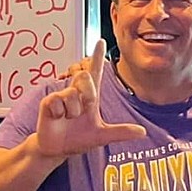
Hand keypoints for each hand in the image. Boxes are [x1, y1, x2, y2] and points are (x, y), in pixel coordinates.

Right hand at [33, 41, 145, 159]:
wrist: (57, 149)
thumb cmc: (77, 138)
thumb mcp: (101, 135)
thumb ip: (120, 132)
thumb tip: (142, 132)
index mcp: (90, 97)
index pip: (95, 72)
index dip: (97, 56)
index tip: (100, 41)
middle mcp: (76, 92)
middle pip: (84, 77)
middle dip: (87, 94)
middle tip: (82, 111)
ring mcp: (61, 96)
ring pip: (71, 93)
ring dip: (72, 111)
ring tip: (68, 118)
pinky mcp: (48, 102)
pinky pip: (57, 101)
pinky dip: (60, 113)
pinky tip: (57, 118)